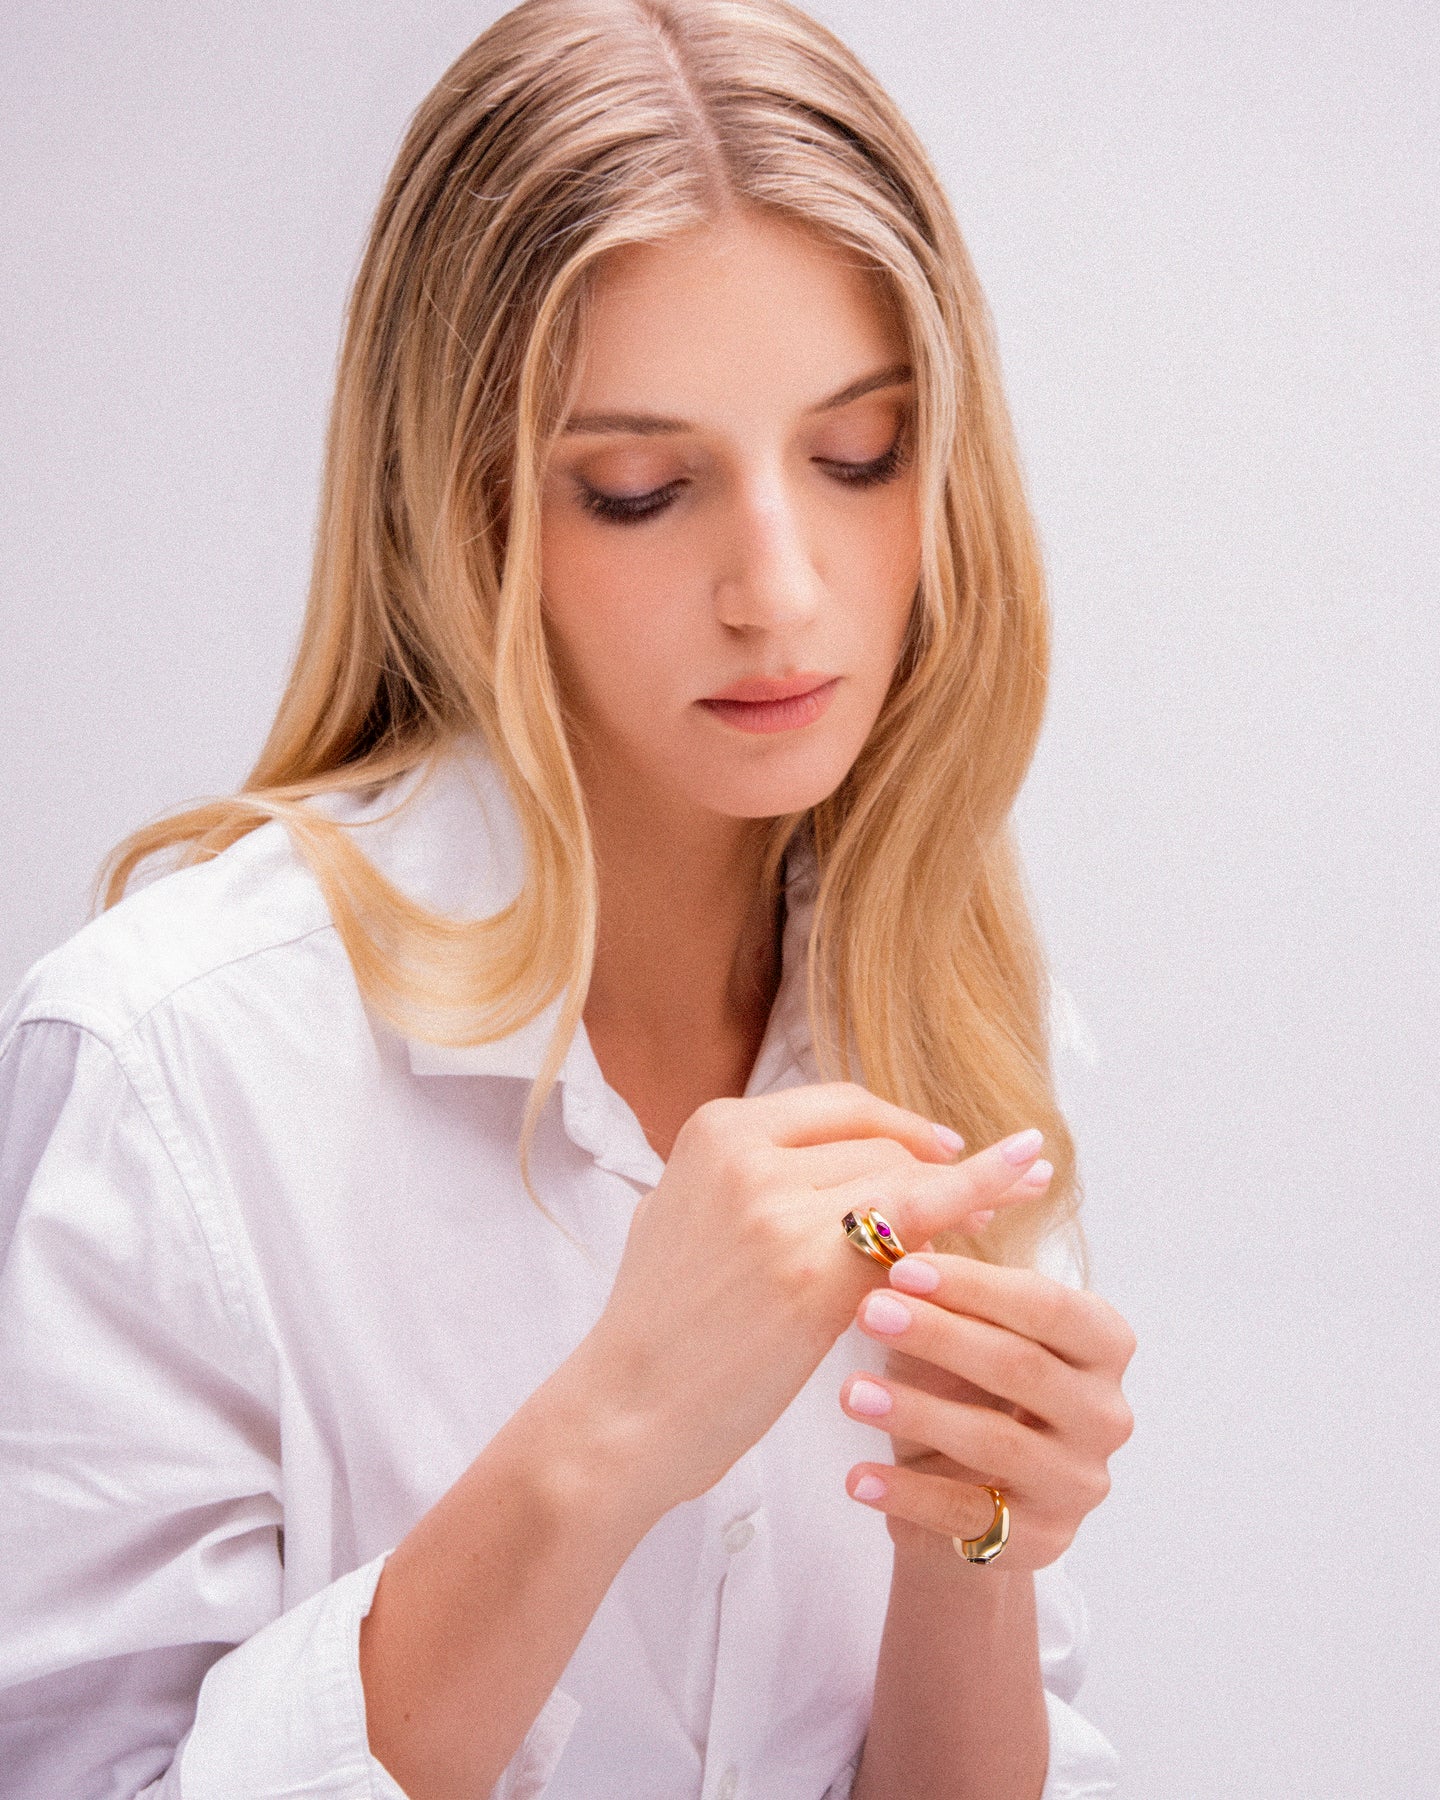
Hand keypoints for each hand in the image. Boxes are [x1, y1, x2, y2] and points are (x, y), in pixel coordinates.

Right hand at [576, 1084, 1053, 1515]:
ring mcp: (777, 1211)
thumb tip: (835, 1162)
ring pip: (904, 1183)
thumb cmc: (660, 1328)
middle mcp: (745, 1155)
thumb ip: (753, 1175)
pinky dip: (975, 1201)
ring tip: (1012, 1204)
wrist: (623, 1414)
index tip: (950, 1147)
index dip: (905, 1128)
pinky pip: (916, 1228)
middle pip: (881, 1145)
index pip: (841, 1107)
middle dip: (940, 1170)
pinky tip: (1023, 1185)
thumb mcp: (686, 1213)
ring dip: (961, 1196)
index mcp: (716, 1130)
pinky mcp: (811, 1274)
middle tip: (993, 1197)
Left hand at [838, 1225, 1135, 1569]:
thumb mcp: (965, 1331)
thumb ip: (945, 1290)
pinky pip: (967, 1514)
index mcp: (1103, 1342)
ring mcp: (1080, 1482)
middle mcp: (1107, 1413)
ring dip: (916, 1411)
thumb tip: (890, 1228)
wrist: (970, 1492)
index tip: (902, 1266)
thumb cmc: (966, 1385)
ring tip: (850, 1392)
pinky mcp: (1042, 1542)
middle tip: (868, 1311)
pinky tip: (855, 1477)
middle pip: (1022, 1367)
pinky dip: (906, 1493)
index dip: (975, 1285)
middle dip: (940, 1335)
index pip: (1047, 1305)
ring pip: (996, 1442)